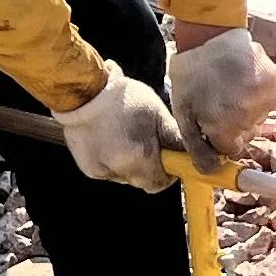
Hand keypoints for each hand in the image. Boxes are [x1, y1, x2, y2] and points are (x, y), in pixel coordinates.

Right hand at [54, 70, 177, 189]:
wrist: (83, 92)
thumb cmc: (122, 98)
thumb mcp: (157, 113)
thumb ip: (175, 139)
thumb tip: (192, 154)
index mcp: (140, 156)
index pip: (159, 183)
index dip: (166, 173)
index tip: (165, 158)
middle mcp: (120, 169)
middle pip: (142, 181)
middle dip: (147, 167)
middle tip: (144, 143)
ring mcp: (101, 171)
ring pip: (124, 177)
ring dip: (128, 164)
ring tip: (123, 137)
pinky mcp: (88, 169)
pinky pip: (108, 172)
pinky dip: (111, 161)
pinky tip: (108, 140)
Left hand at [167, 26, 275, 157]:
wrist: (209, 35)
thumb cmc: (191, 75)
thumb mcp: (183, 114)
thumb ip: (197, 148)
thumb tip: (211, 172)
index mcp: (225, 125)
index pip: (230, 150)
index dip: (219, 138)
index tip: (211, 122)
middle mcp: (251, 114)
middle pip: (246, 135)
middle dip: (233, 124)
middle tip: (218, 101)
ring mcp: (267, 97)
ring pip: (259, 119)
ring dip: (246, 109)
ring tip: (229, 88)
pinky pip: (269, 102)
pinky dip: (258, 96)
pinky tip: (243, 81)